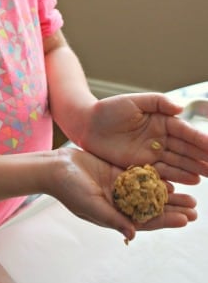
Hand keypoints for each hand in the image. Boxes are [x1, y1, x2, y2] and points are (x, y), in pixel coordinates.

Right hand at [51, 147, 196, 241]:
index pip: (145, 221)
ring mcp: (119, 187)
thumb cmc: (69, 190)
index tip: (185, 219)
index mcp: (114, 216)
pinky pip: (140, 176)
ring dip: (168, 195)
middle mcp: (120, 203)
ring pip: (149, 193)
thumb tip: (132, 234)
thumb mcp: (91, 206)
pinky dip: (155, 179)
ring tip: (189, 196)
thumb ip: (112, 218)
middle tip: (194, 208)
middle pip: (152, 208)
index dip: (165, 220)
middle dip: (173, 208)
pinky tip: (170, 179)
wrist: (55, 167)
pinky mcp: (116, 172)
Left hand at [74, 93, 207, 183]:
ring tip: (207, 174)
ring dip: (193, 169)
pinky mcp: (141, 166)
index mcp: (162, 121)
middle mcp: (160, 139)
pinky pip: (162, 172)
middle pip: (185, 150)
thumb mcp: (134, 101)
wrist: (88, 125)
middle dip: (202, 157)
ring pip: (177, 162)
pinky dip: (176, 176)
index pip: (185, 132)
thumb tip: (180, 108)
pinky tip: (190, 180)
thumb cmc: (109, 109)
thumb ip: (158, 102)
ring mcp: (152, 153)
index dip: (200, 140)